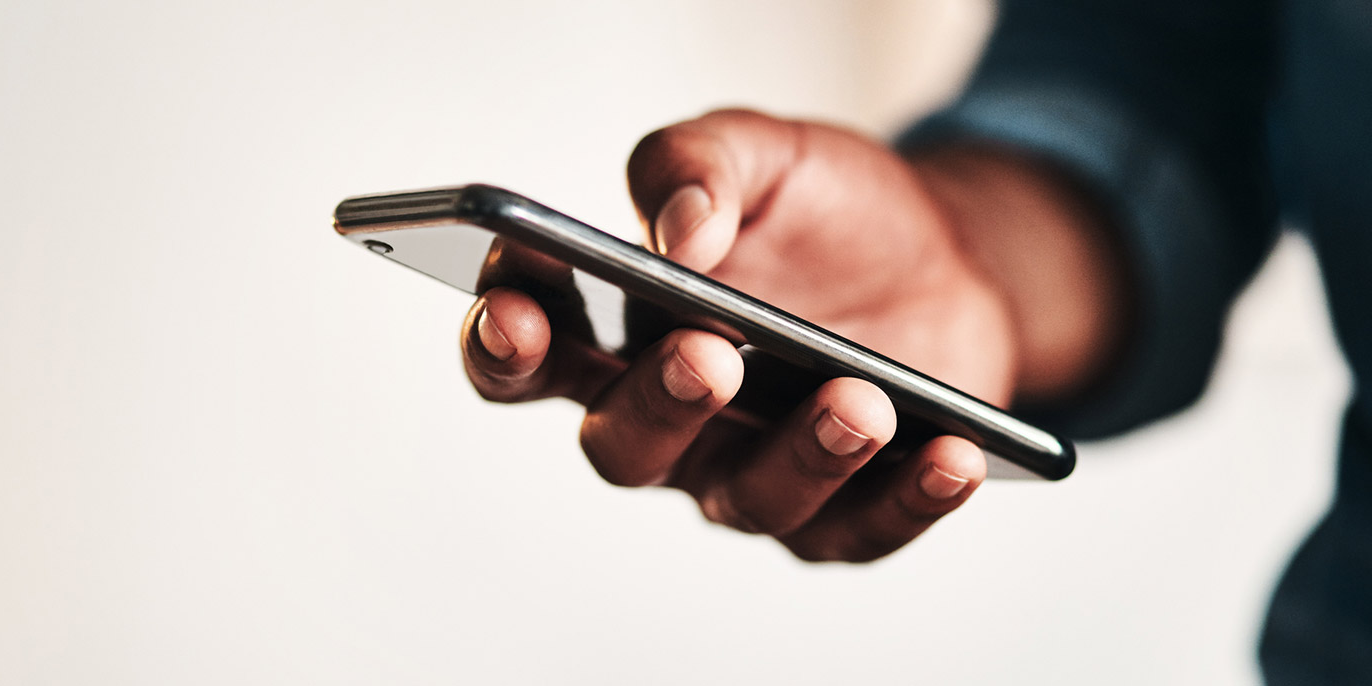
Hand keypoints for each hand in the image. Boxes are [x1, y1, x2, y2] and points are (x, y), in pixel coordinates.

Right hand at [461, 109, 1121, 560]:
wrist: (943, 257)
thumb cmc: (823, 213)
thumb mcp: (762, 152)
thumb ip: (697, 165)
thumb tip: (677, 229)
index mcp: (614, 332)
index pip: (524, 357)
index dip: (502, 344)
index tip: (517, 311)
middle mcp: (666, 420)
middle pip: (622, 447)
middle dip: (658, 406)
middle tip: (705, 356)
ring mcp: (750, 472)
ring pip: (746, 498)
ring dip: (801, 455)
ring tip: (858, 401)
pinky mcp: (842, 512)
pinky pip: (862, 529)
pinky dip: (907, 499)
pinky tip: (950, 457)